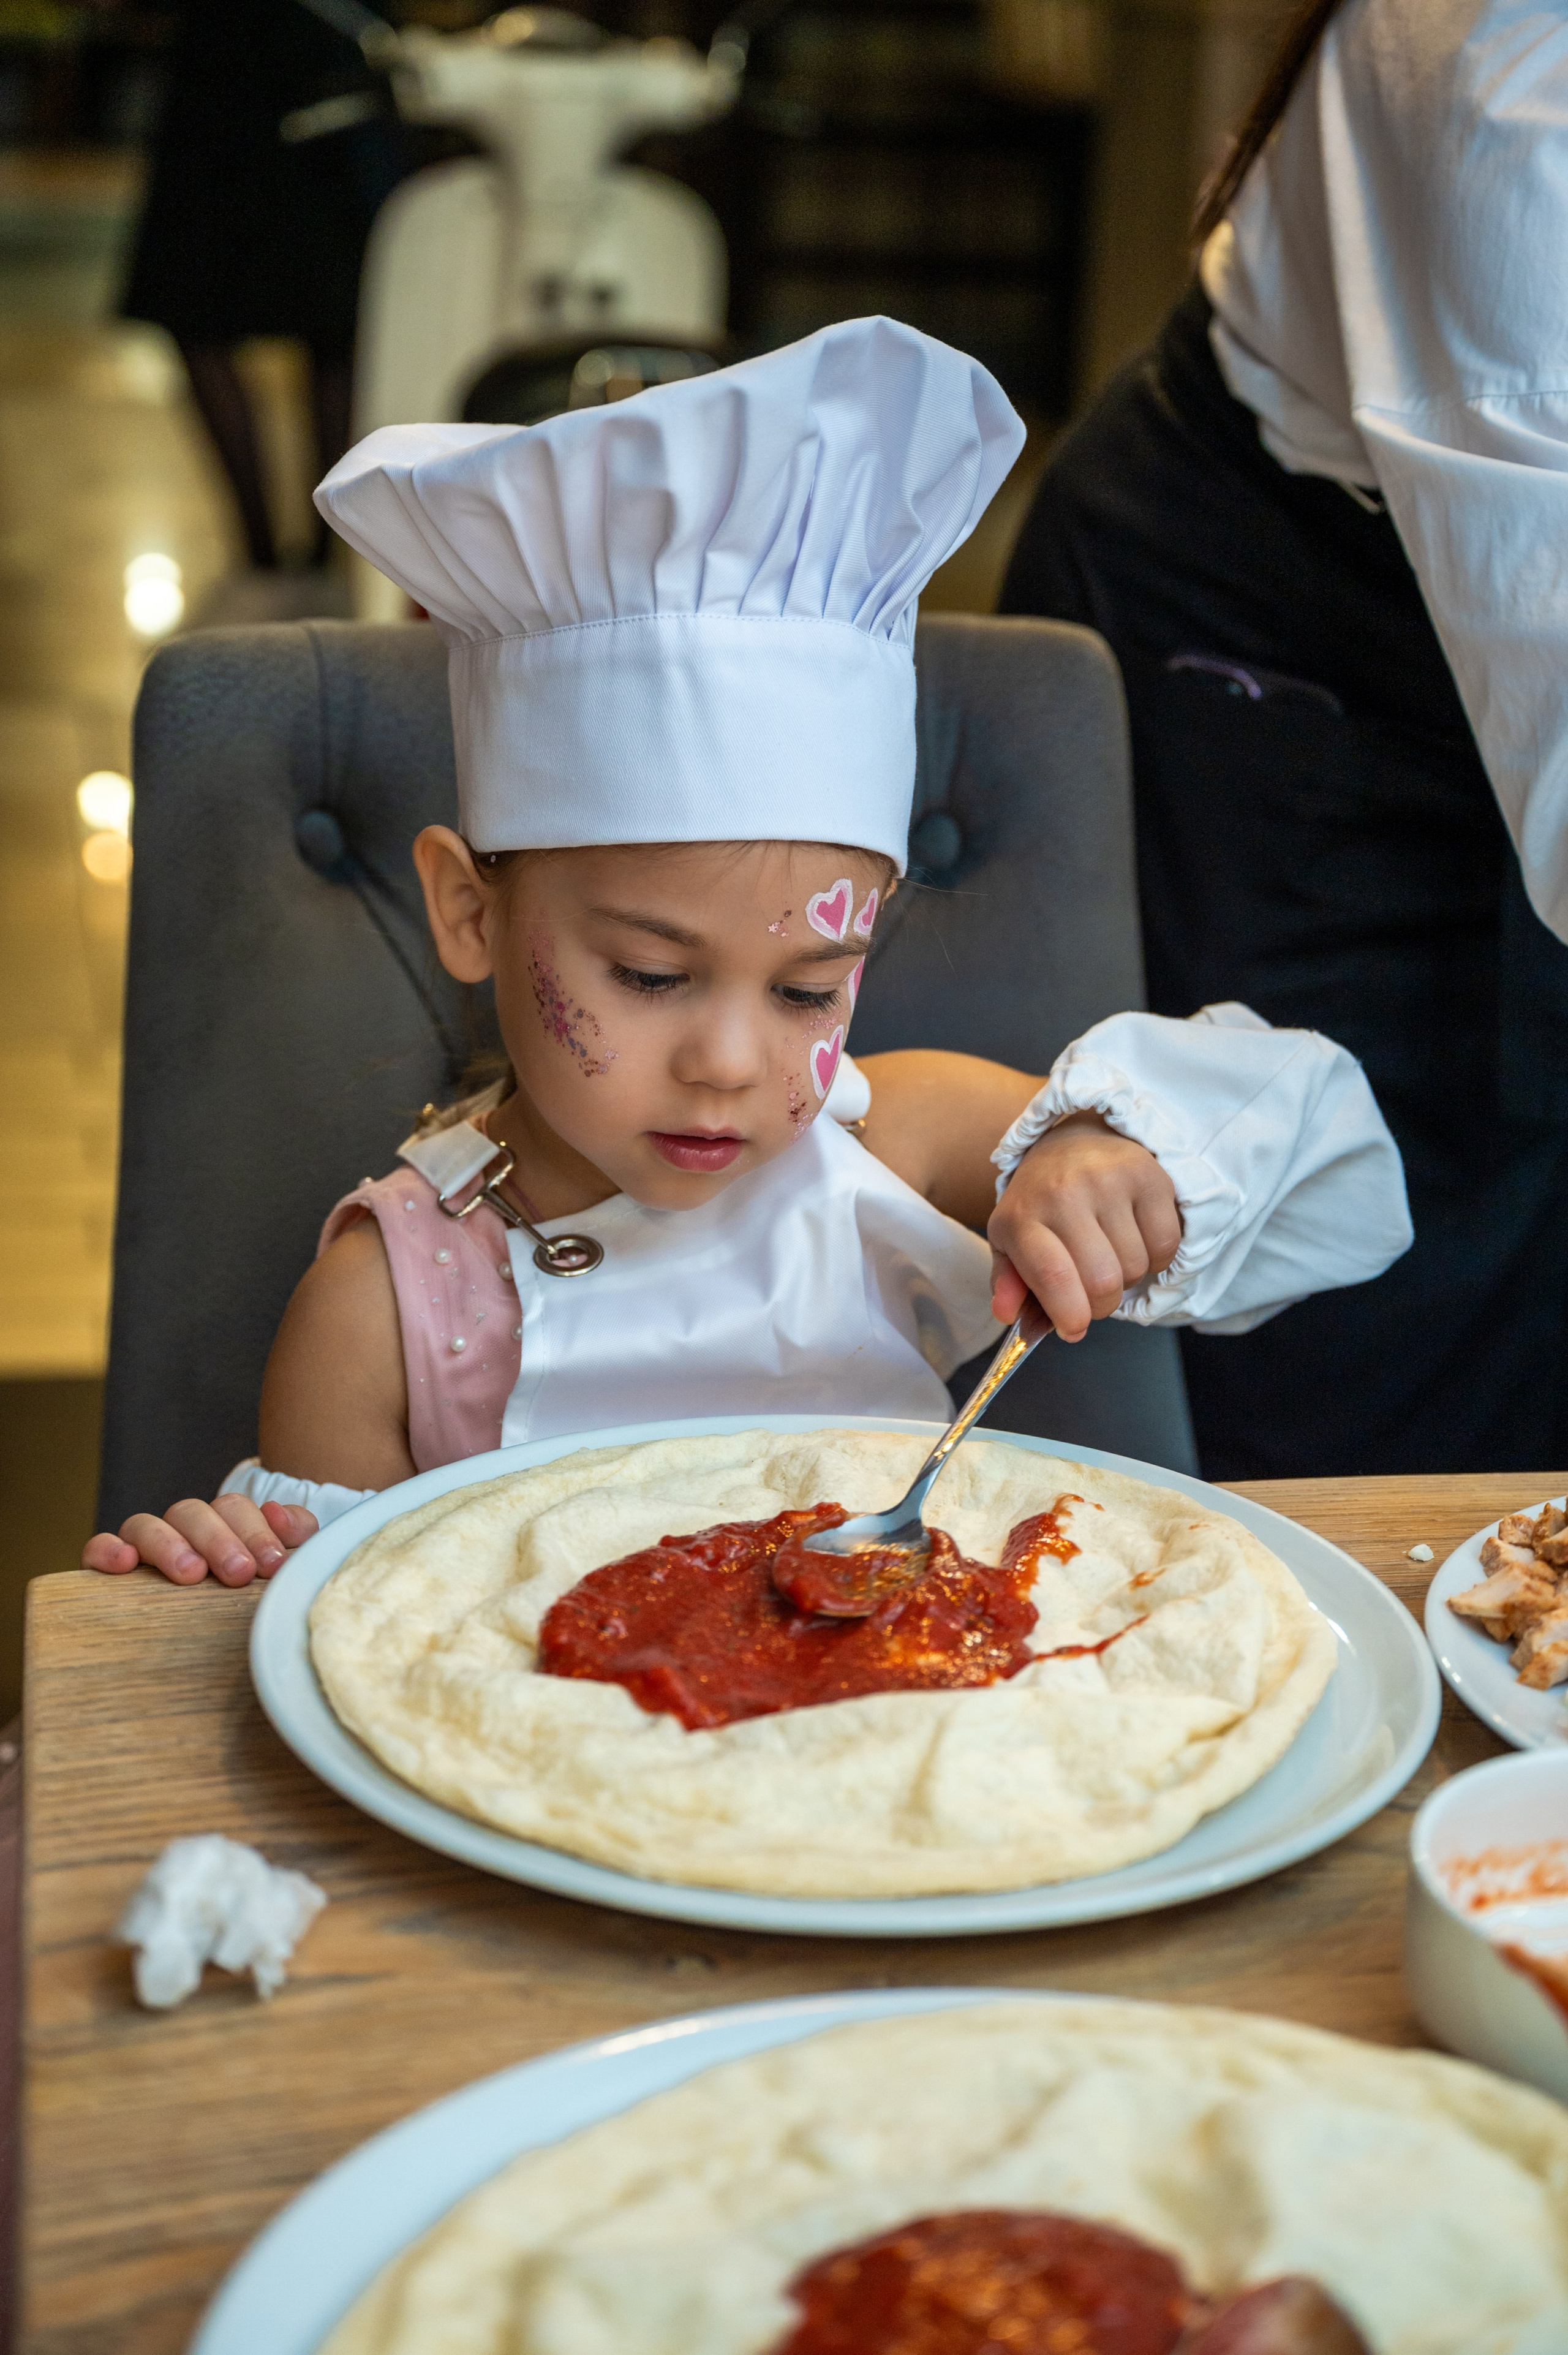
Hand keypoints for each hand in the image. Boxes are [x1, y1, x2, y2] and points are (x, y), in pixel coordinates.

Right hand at [81, 1494, 318, 1586]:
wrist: (203, 1662)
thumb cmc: (245, 1605)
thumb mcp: (276, 1570)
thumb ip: (292, 1537)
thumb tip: (280, 1514)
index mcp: (222, 1526)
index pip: (235, 1509)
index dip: (257, 1530)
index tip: (274, 1564)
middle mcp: (182, 1531)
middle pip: (194, 1512)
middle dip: (220, 1539)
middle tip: (239, 1572)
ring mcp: (143, 1545)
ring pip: (146, 1524)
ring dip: (170, 1545)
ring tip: (191, 1574)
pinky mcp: (107, 1566)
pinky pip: (99, 1547)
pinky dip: (108, 1550)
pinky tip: (125, 1564)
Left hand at [987, 1111, 1181, 1341]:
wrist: (1074, 1142)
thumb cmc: (1041, 1203)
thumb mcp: (1011, 1240)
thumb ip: (1008, 1283)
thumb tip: (1008, 1315)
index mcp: (1022, 1215)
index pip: (1053, 1276)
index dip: (1070, 1315)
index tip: (1074, 1329)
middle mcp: (1064, 1192)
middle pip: (1102, 1282)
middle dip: (1101, 1305)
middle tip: (1093, 1294)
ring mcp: (1109, 1180)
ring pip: (1136, 1268)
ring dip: (1128, 1278)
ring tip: (1110, 1255)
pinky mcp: (1148, 1175)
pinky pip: (1166, 1245)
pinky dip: (1156, 1258)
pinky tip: (1136, 1240)